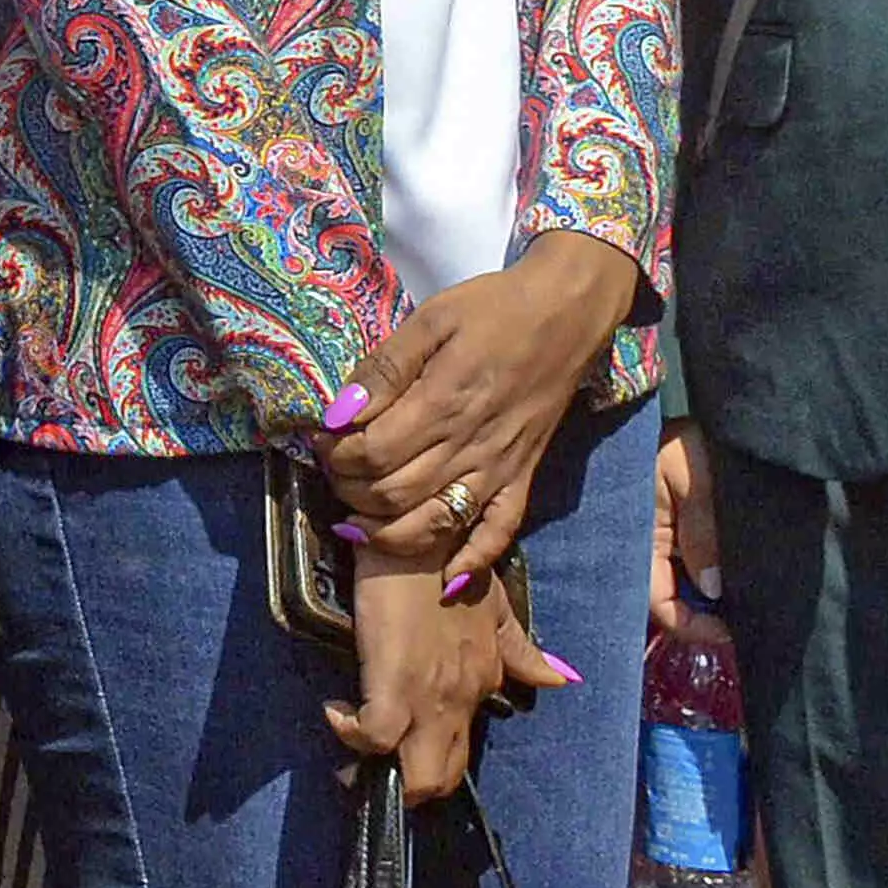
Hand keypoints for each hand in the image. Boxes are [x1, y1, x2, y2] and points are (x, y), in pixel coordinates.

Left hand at [321, 232, 641, 582]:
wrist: (566, 315)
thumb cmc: (492, 310)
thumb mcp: (430, 320)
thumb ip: (385, 369)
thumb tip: (340, 412)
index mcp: (443, 403)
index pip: (374, 454)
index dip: (337, 455)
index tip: (321, 440)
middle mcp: (471, 446)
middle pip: (394, 494)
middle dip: (350, 492)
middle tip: (333, 473)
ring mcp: (501, 468)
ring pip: (435, 523)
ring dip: (388, 535)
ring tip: (358, 521)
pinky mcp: (524, 478)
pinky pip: (499, 533)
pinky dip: (471, 562)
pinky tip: (442, 577)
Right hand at [325, 546, 563, 802]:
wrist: (422, 538)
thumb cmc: (450, 566)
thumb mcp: (496, 609)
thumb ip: (520, 649)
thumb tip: (558, 680)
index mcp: (482, 681)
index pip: (464, 743)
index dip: (432, 753)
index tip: (402, 734)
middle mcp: (462, 700)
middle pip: (442, 777)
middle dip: (410, 782)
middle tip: (379, 758)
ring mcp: (429, 698)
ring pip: (419, 777)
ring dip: (384, 771)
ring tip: (358, 740)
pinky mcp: (393, 687)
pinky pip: (375, 737)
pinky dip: (351, 733)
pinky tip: (338, 710)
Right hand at [652, 420, 724, 639]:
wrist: (715, 412)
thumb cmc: (689, 438)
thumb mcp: (694, 478)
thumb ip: (701, 532)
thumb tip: (713, 588)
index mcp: (640, 533)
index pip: (657, 600)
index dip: (690, 623)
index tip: (730, 630)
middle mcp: (650, 541)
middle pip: (671, 597)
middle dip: (703, 615)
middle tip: (745, 622)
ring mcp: (670, 536)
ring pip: (688, 584)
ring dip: (714, 596)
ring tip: (750, 600)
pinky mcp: (687, 528)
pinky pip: (699, 565)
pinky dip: (719, 577)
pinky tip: (743, 578)